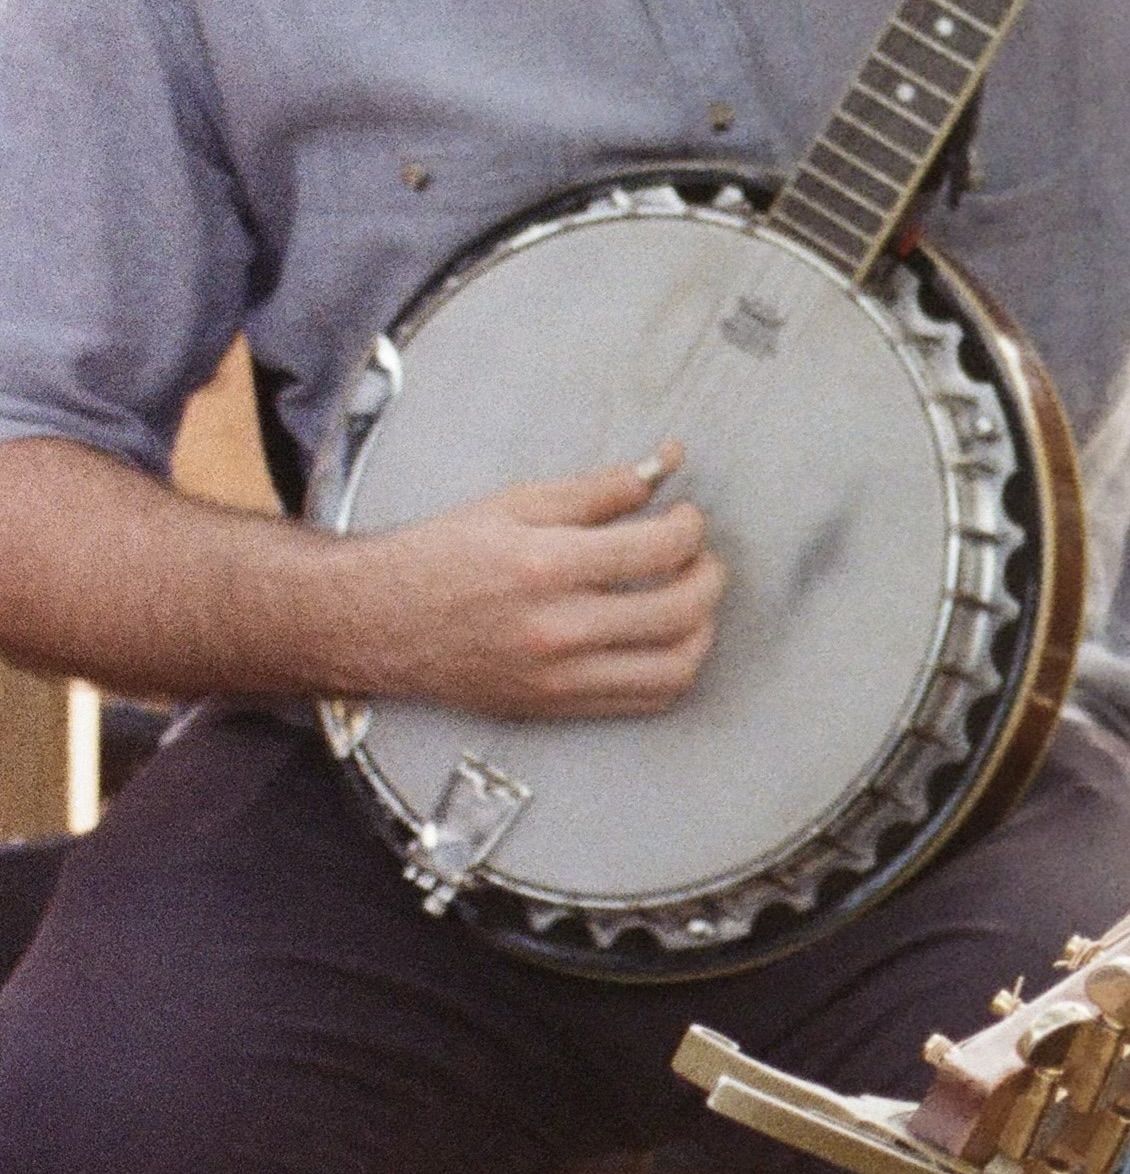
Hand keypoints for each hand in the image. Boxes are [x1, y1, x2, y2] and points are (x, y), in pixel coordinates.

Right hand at [337, 452, 721, 718]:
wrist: (375, 622)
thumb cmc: (441, 556)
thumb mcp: (516, 504)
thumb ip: (599, 489)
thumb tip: (665, 463)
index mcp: (546, 567)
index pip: (660, 550)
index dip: (692, 529)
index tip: (687, 517)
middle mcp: (556, 630)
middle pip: (681, 612)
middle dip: (710, 576)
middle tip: (700, 557)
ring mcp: (557, 680)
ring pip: (676, 669)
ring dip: (702, 630)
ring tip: (688, 599)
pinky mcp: (553, 709)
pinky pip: (644, 702)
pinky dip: (672, 669)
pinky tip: (662, 638)